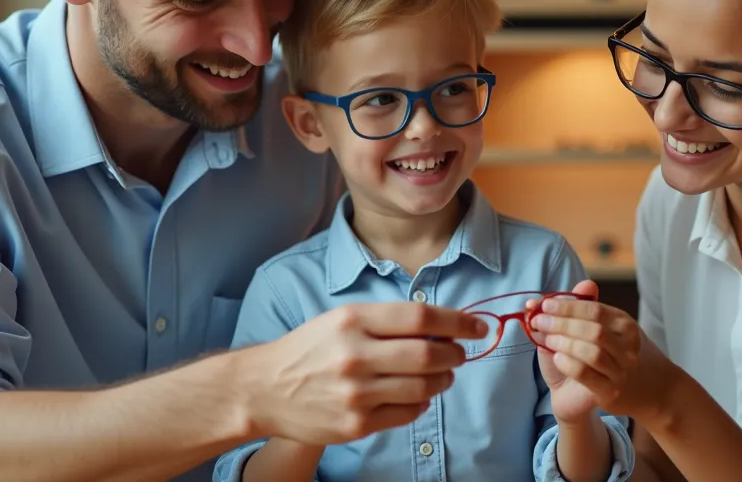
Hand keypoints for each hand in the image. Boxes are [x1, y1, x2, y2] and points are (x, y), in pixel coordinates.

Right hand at [241, 302, 488, 444]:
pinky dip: (421, 402)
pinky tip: (415, 394)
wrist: (264, 388)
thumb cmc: (309, 349)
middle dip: (455, 354)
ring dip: (442, 380)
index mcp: (353, 320)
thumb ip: (386, 321)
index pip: (421, 317)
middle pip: (428, 354)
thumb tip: (442, 328)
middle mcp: (355, 355)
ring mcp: (356, 393)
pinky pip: (407, 413)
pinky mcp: (356, 424)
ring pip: (423, 387)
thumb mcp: (341, 319)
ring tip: (441, 375)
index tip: (478, 326)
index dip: (458, 322)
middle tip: (459, 354)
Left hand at [528, 279, 677, 424]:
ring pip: (592, 352)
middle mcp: (628, 347)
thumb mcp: (582, 331)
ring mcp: (621, 371)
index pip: (595, 309)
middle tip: (538, 321)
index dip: (568, 306)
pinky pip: (586, 374)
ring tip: (547, 339)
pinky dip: (567, 363)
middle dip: (562, 323)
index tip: (545, 305)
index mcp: (623, 324)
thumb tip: (536, 301)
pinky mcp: (609, 392)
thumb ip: (565, 314)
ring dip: (564, 342)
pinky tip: (557, 358)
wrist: (602, 397)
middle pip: (594, 330)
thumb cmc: (588, 358)